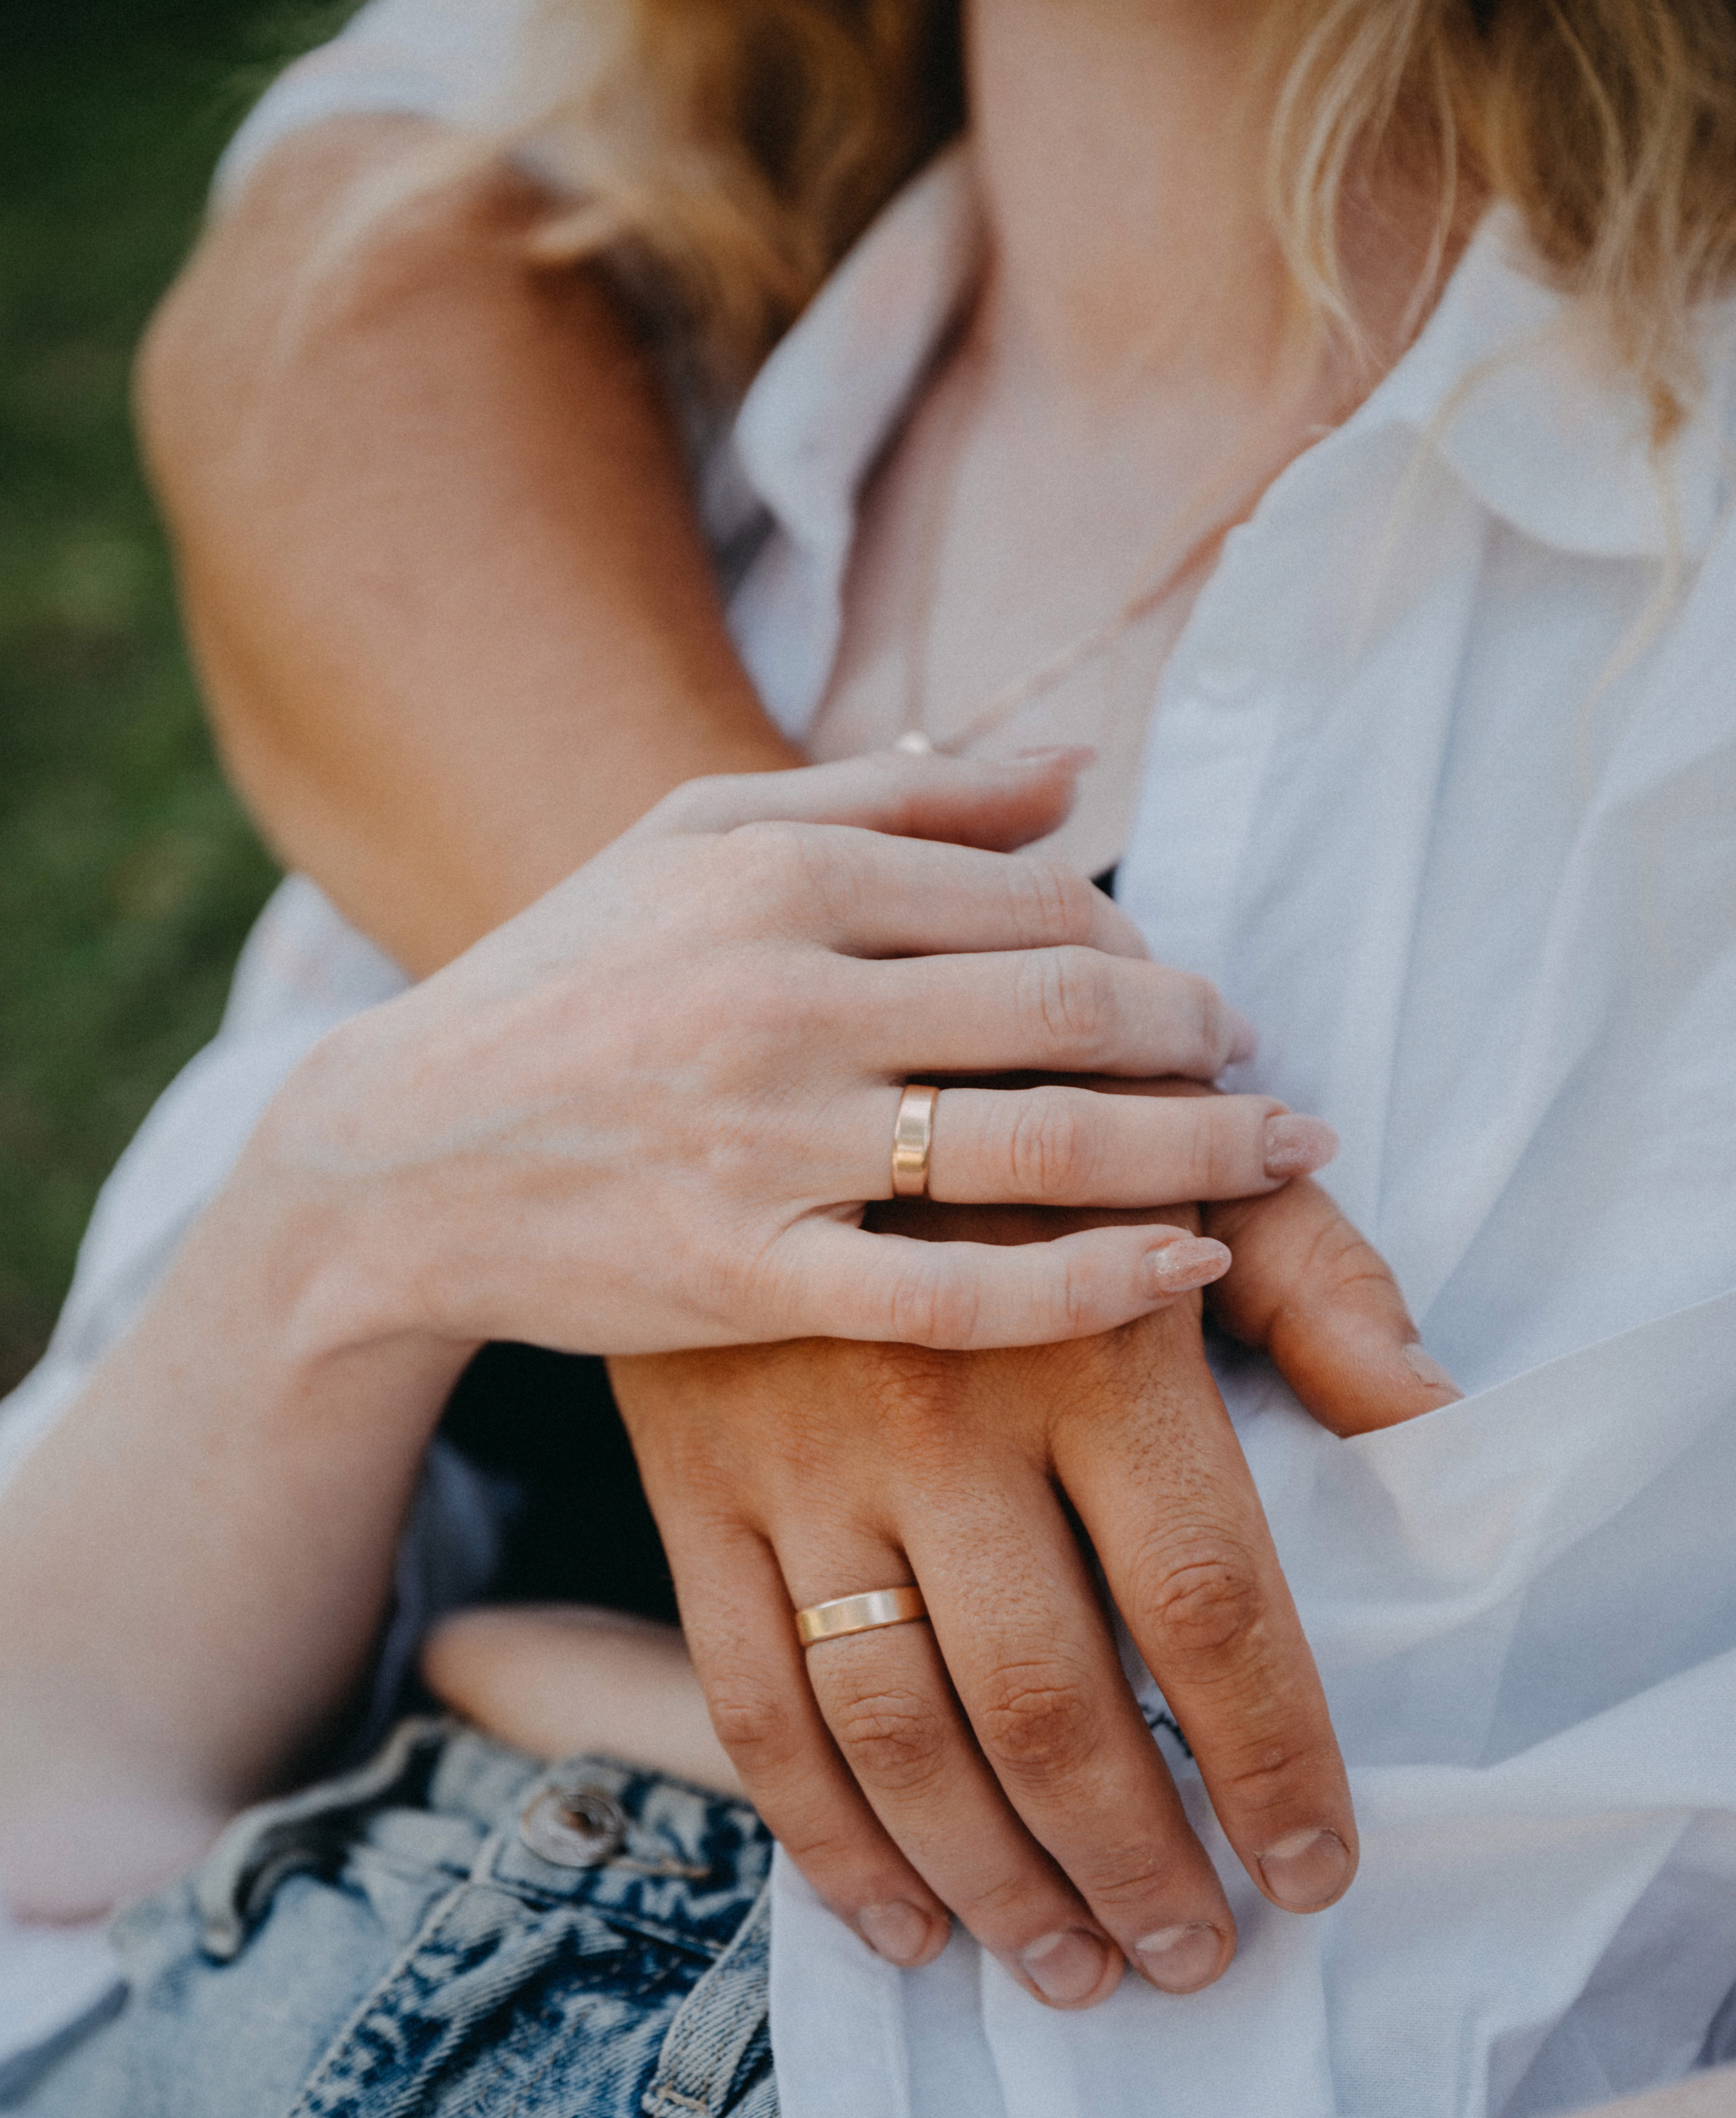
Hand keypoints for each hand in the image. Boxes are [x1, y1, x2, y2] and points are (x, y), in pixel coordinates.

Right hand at [255, 749, 1329, 1361]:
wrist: (395, 1158)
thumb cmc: (562, 982)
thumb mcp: (693, 839)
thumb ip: (888, 800)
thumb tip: (1071, 774)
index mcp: (778, 879)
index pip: (1035, 899)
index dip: (1147, 943)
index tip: (1193, 990)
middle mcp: (782, 1001)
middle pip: (1068, 1009)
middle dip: (1202, 1039)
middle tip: (1266, 1068)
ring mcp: (766, 1147)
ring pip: (1040, 1148)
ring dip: (1198, 1149)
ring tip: (1285, 1155)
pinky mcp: (749, 1279)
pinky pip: (961, 1295)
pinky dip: (1092, 1285)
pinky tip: (1184, 1269)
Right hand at [611, 1160, 1454, 2004]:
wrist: (775, 1046)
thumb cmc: (1026, 1115)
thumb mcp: (1193, 1155)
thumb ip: (1323, 1286)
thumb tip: (1434, 1426)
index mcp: (1090, 1337)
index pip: (1203, 1603)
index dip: (1271, 1761)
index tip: (1313, 1869)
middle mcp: (941, 1410)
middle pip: (1050, 1703)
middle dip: (1135, 1863)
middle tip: (1192, 1955)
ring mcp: (797, 1460)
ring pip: (898, 1730)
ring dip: (994, 1882)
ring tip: (1075, 1972)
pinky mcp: (689, 1488)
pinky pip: (751, 1701)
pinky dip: (824, 1838)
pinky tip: (898, 1922)